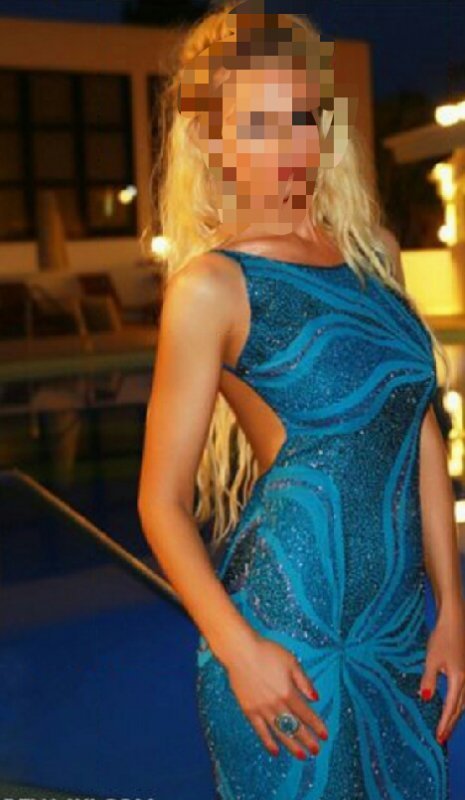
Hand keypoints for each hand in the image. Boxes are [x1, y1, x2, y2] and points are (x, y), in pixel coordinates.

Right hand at [224, 633, 328, 758]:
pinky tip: (276, 751)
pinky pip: (260, 731)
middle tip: (316, 750)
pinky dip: (268, 742)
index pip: (306, 714)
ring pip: (280, 732)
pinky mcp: (249, 710)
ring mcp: (262, 709)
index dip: (317, 726)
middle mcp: (276, 704)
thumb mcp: (291, 661)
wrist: (240, 651)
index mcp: (288, 691)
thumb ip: (304, 681)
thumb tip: (316, 698)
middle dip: (307, 740)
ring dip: (292, 745)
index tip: (324, 735)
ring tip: (302, 756)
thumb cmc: (267, 652)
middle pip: (295, 726)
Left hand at [419, 603, 464, 743]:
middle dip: (451, 723)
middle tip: (443, 737)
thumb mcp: (431, 658)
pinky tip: (453, 703)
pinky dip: (458, 703)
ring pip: (464, 701)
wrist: (454, 619)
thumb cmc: (442, 637)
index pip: (451, 708)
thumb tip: (426, 698)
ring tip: (447, 725)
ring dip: (455, 714)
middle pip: (460, 708)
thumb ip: (429, 679)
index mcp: (459, 680)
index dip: (444, 723)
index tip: (439, 737)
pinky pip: (464, 692)